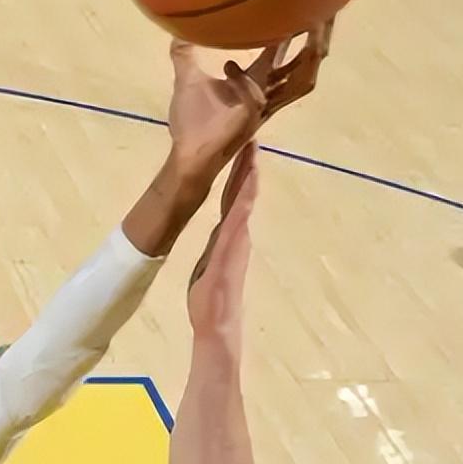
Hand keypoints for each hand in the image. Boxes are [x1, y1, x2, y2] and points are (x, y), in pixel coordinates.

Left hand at [168, 18, 332, 179]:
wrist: (186, 154)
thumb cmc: (191, 122)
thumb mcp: (187, 80)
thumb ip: (184, 55)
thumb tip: (178, 32)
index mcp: (253, 84)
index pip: (278, 56)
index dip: (289, 36)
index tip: (298, 12)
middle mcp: (263, 95)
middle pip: (300, 68)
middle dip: (313, 45)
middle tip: (319, 19)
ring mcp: (260, 109)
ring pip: (294, 82)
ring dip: (296, 60)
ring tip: (290, 35)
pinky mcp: (249, 120)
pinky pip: (256, 96)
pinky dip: (244, 80)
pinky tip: (228, 67)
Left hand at [187, 143, 257, 336]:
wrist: (214, 321)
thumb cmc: (209, 298)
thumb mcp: (211, 262)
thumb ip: (217, 246)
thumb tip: (219, 233)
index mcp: (228, 236)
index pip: (233, 200)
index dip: (238, 176)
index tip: (243, 152)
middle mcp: (236, 235)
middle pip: (242, 195)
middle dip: (248, 168)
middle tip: (253, 141)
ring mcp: (236, 242)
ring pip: (243, 204)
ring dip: (248, 180)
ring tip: (253, 156)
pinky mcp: (230, 252)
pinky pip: (237, 223)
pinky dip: (242, 204)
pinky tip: (245, 190)